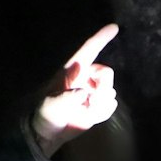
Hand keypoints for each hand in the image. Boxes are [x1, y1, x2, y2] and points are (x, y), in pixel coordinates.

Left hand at [34, 24, 119, 156]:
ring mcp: (92, 92)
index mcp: (72, 71)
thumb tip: (83, 93)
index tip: (115, 27)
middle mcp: (84, 78)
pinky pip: (110, 105)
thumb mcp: (51, 106)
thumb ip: (66, 98)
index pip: (89, 50)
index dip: (101, 38)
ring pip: (110, 91)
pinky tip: (90, 116)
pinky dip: (103, 112)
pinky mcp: (97, 106)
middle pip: (106, 72)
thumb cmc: (45, 114)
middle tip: (92, 100)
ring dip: (101, 103)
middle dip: (103, 86)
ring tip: (86, 110)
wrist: (48, 133)